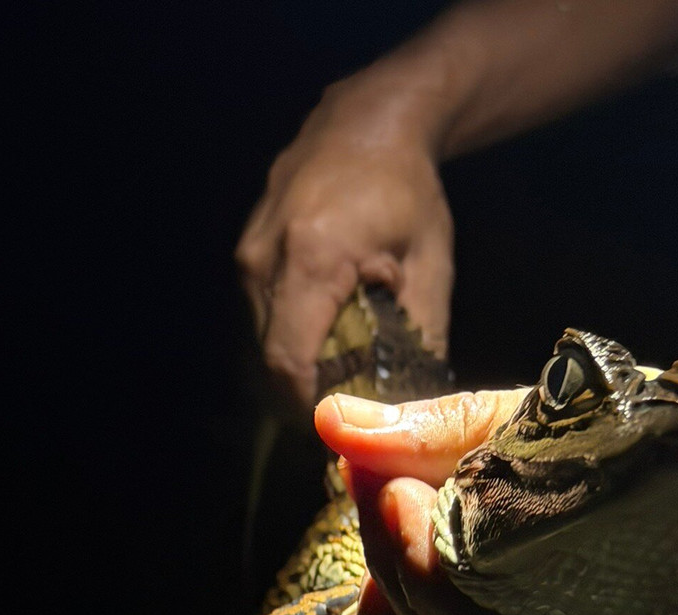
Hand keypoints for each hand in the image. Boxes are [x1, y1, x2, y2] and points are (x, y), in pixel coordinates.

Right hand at [236, 80, 453, 406]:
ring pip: (263, 337)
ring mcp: (248, 252)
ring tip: (340, 371)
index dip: (309, 407)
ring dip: (297, 363)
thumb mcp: (430, 263)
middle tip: (348, 409)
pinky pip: (262, 311)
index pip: (289, 361)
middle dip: (306, 392)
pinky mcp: (246, 249)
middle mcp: (265, 258)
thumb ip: (424, 334)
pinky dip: (290, 334)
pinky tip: (325, 333)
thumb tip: (419, 399)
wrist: (367, 121)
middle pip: (271, 356)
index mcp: (312, 259)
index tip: (340, 430)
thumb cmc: (407, 189)